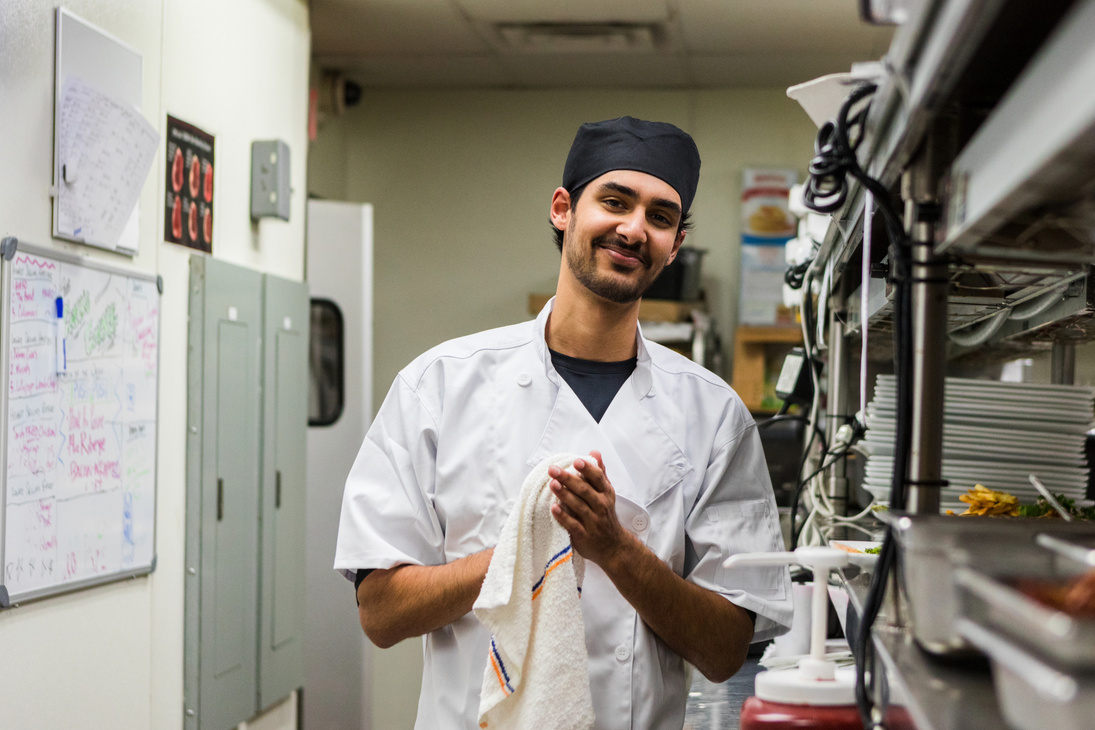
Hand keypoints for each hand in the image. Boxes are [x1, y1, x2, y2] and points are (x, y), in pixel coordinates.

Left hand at [548, 451, 634, 567]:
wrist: (613, 545)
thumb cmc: (605, 515)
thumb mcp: (606, 493)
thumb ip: (599, 473)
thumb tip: (594, 452)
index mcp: (606, 493)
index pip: (598, 478)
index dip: (587, 469)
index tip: (576, 461)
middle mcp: (601, 506)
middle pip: (585, 490)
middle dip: (568, 479)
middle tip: (553, 470)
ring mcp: (593, 522)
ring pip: (578, 506)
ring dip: (565, 495)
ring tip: (552, 484)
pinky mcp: (584, 535)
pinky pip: (573, 525)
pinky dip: (563, 516)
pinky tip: (553, 508)